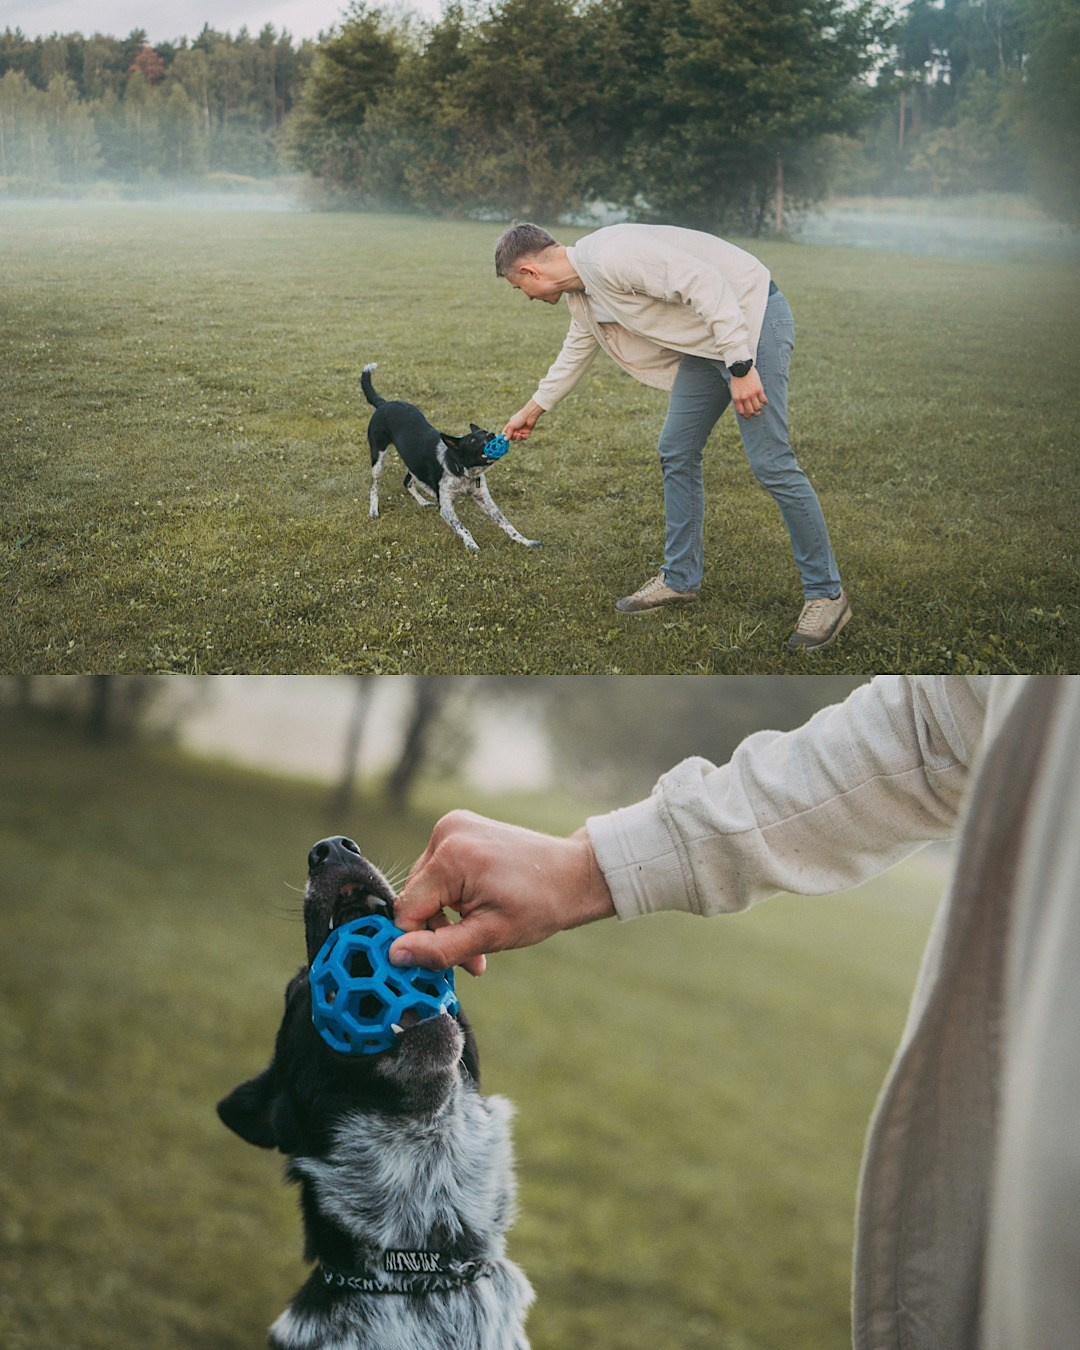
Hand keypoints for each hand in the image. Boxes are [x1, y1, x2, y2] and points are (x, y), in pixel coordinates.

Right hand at [389, 810, 615, 974]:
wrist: (574, 874)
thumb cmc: (541, 904)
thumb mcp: (489, 936)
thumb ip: (439, 948)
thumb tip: (395, 954)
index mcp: (452, 856)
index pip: (407, 909)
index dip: (419, 941)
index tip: (444, 961)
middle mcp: (447, 832)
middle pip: (416, 897)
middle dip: (438, 930)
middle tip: (472, 955)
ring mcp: (453, 825)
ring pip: (425, 886)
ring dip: (446, 915)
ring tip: (480, 932)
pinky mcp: (459, 828)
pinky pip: (438, 870)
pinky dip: (452, 894)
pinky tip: (478, 906)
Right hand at [502, 402, 543, 440]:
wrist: (529, 415)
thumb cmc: (519, 418)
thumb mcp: (512, 425)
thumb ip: (508, 433)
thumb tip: (505, 439)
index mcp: (510, 426)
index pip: (505, 432)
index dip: (504, 436)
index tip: (505, 440)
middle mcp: (515, 429)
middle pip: (512, 437)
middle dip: (513, 437)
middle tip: (515, 434)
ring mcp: (521, 431)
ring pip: (518, 439)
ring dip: (518, 438)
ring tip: (519, 434)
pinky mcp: (527, 432)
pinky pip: (524, 438)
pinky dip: (523, 437)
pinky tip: (524, 435)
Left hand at [730, 368, 767, 417]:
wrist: (741, 368)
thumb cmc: (737, 379)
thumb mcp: (734, 391)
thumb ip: (738, 399)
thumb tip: (744, 409)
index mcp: (737, 399)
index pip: (742, 412)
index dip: (746, 416)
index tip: (749, 417)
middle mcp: (744, 398)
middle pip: (751, 411)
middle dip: (754, 414)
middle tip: (757, 413)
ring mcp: (752, 394)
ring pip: (758, 407)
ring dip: (760, 409)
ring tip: (761, 407)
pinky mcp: (759, 389)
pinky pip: (764, 400)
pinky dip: (765, 403)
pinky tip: (764, 402)